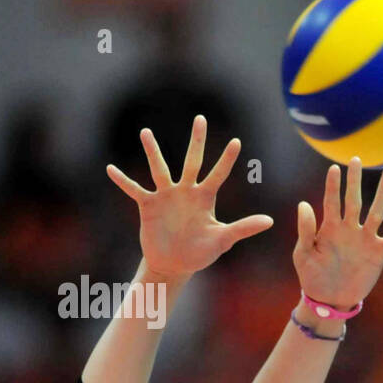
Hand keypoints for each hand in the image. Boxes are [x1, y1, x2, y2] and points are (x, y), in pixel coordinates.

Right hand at [106, 116, 273, 279]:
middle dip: (197, 141)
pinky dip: (123, 181)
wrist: (175, 264)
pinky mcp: (148, 205)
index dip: (227, 160)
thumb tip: (270, 221)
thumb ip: (244, 228)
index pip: (218, 174)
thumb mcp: (223, 240)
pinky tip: (111, 169)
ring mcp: (166, 196)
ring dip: (153, 152)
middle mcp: (186, 191)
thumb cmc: (200, 252)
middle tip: (201, 118)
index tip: (237, 141)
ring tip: (145, 133)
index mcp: (205, 198)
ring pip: (159, 169)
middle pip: (192, 161)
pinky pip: (135, 190)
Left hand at [294, 158, 382, 308]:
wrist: (330, 299)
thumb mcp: (303, 254)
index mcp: (330, 228)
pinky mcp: (379, 252)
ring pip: (377, 212)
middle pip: (354, 200)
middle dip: (355, 181)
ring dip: (382, 193)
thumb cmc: (312, 276)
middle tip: (357, 159)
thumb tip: (304, 203)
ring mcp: (365, 239)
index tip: (334, 168)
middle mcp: (349, 229)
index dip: (333, 185)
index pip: (332, 201)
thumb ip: (305, 230)